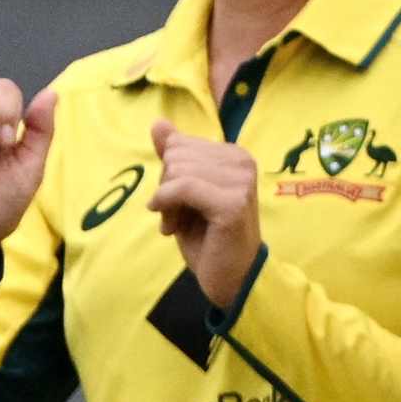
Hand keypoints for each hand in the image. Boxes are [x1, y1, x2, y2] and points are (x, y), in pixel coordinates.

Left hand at [147, 123, 262, 311]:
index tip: (177, 203)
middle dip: (166, 188)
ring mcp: (240, 181)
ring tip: (179, 224)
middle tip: (177, 217)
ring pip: (176, 171)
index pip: (179, 145)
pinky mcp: (232, 203)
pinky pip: (181, 188)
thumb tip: (158, 123)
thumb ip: (174, 156)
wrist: (232, 278)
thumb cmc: (208, 237)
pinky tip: (170, 227)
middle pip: (175, 156)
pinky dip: (166, 206)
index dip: (169, 176)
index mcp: (234, 154)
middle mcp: (242, 161)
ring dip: (167, 204)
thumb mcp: (183, 192)